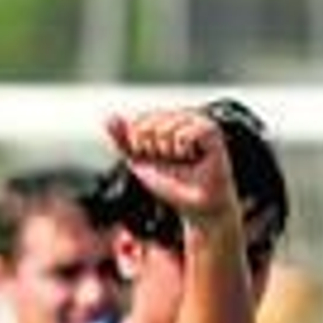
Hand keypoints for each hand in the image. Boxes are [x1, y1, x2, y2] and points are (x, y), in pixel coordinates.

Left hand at [106, 107, 238, 229]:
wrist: (195, 205)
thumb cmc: (172, 184)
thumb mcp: (140, 160)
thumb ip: (124, 140)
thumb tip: (109, 119)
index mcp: (165, 122)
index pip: (139, 121)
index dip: (139, 142)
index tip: (153, 156)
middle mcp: (181, 118)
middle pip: (150, 123)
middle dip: (153, 147)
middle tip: (170, 159)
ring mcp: (197, 123)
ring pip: (167, 126)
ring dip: (169, 149)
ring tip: (182, 158)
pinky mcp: (212, 132)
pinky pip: (187, 132)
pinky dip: (184, 147)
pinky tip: (192, 155)